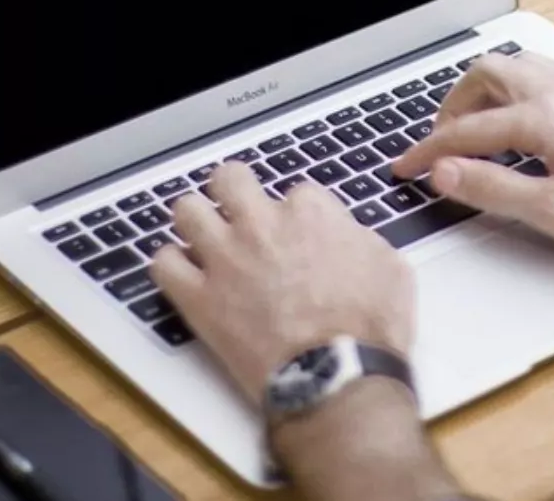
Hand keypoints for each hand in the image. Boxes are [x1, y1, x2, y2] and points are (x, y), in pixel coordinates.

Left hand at [149, 162, 414, 404]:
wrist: (336, 375)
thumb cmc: (369, 328)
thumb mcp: (391, 269)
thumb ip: (360, 240)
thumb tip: (348, 239)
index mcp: (310, 213)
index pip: (295, 191)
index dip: (296, 214)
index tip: (299, 234)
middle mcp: (262, 225)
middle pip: (230, 179)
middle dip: (233, 190)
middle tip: (238, 209)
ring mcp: (225, 258)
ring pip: (186, 210)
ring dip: (195, 219)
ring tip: (203, 234)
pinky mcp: (199, 298)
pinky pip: (163, 265)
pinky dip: (170, 265)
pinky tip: (183, 274)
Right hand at [390, 53, 553, 257]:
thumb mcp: (553, 211)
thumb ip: (492, 189)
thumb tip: (445, 173)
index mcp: (542, 116)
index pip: (466, 130)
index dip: (428, 151)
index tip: (406, 168)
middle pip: (487, 74)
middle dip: (453, 105)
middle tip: (439, 142)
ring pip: (517, 68)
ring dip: (484, 92)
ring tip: (472, 128)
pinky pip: (541, 76)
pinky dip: (514, 92)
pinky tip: (518, 124)